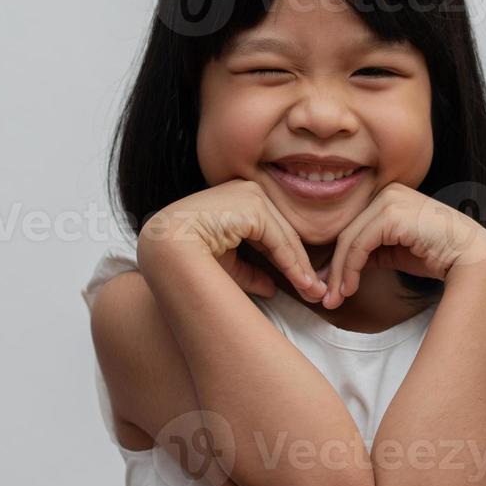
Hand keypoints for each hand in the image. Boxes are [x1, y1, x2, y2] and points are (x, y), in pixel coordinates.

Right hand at [138, 179, 327, 301]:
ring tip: (314, 293)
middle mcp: (248, 192)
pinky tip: (303, 283)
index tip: (306, 286)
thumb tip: (273, 289)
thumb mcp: (227, 265)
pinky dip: (293, 264)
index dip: (291, 261)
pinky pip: (280, 240)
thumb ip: (251, 273)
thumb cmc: (188, 255)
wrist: (167, 246)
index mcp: (240, 201)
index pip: (274, 233)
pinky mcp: (253, 204)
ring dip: (302, 268)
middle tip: (317, 292)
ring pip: (286, 237)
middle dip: (302, 266)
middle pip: (284, 234)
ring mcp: (251, 195)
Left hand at [320, 183, 485, 309]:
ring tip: (336, 298)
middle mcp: (387, 193)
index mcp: (388, 197)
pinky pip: (359, 244)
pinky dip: (349, 268)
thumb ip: (370, 252)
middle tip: (328, 297)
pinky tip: (349, 288)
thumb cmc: (438, 255)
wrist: (470, 256)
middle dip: (334, 269)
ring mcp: (389, 200)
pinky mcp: (391, 213)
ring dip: (339, 273)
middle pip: (347, 233)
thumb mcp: (395, 252)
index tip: (332, 287)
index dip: (338, 260)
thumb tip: (340, 268)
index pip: (354, 229)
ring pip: (349, 240)